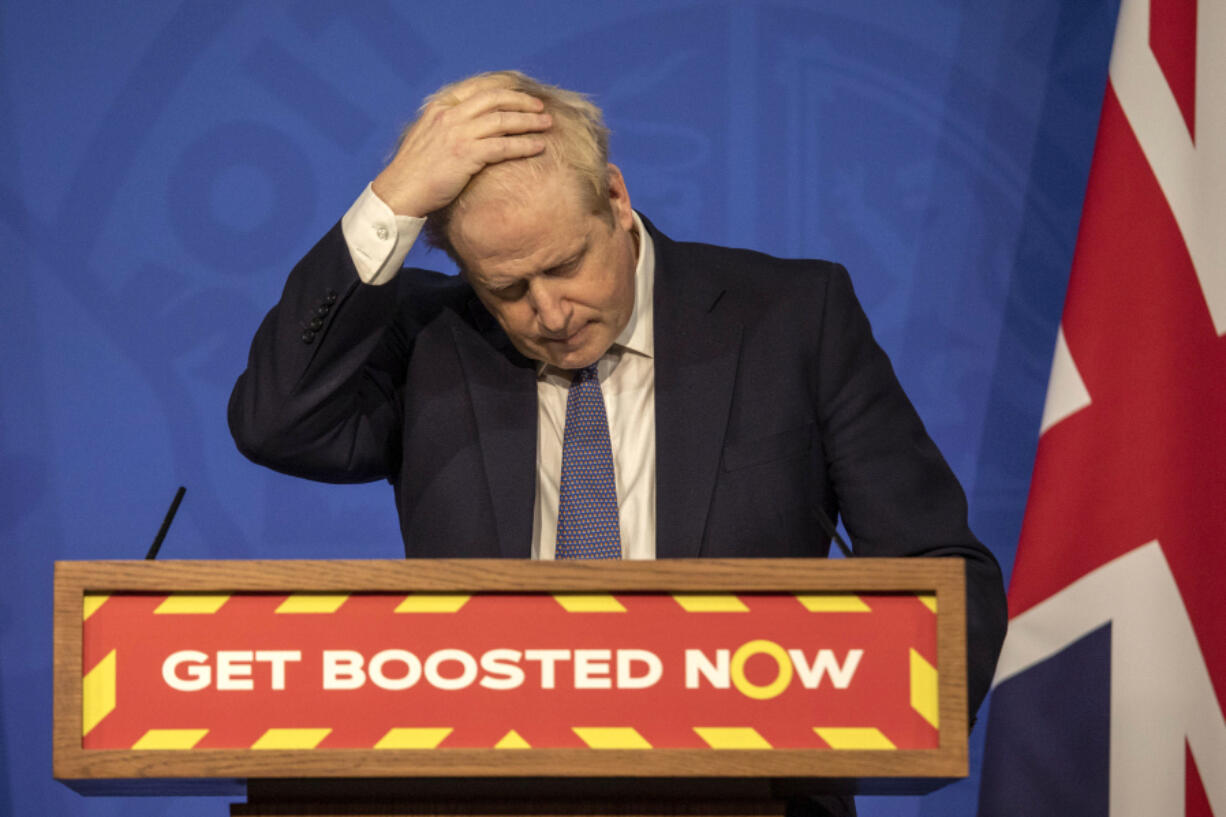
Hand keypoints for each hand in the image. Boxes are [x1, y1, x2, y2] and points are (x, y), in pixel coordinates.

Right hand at [372, 76, 551, 216]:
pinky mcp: (466, 155)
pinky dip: (524, 145)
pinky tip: (539, 146)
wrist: (400, 192)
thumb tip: (470, 125)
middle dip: (521, 101)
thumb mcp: (427, 137)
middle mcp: (450, 116)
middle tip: (540, 108)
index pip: (478, 89)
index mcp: (440, 108)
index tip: (521, 95)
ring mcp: (458, 134)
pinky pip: (503, 146)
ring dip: (529, 121)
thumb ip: (447, 126)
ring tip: (547, 124)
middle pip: (495, 99)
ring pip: (502, 120)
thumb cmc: (415, 172)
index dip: (505, 90)